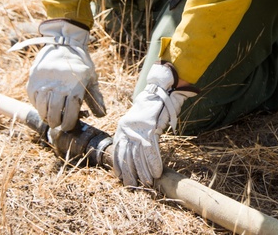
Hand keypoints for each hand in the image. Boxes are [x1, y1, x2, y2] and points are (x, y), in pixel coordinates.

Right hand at [22, 19, 105, 131]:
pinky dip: (38, 107)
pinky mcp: (33, 82)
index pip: (70, 112)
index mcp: (75, 86)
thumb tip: (102, 115)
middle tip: (59, 124)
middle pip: (54, 113)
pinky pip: (34, 100)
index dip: (69, 123)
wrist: (63, 43)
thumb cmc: (80, 63)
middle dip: (57, 123)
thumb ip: (95, 97)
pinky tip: (44, 106)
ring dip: (47, 116)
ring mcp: (43, 84)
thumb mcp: (91, 77)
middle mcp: (58, 85)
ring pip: (42, 109)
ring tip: (51, 117)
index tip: (68, 127)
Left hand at [112, 62, 196, 187]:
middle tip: (132, 185)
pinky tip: (156, 172)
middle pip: (127, 155)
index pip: (118, 150)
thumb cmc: (151, 109)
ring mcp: (139, 129)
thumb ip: (135, 136)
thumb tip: (136, 156)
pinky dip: (154, 163)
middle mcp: (127, 129)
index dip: (119, 165)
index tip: (120, 177)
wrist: (159, 92)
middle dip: (130, 172)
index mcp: (122, 128)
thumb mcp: (138, 123)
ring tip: (146, 183)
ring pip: (138, 156)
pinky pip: (151, 150)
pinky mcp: (151, 129)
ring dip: (143, 171)